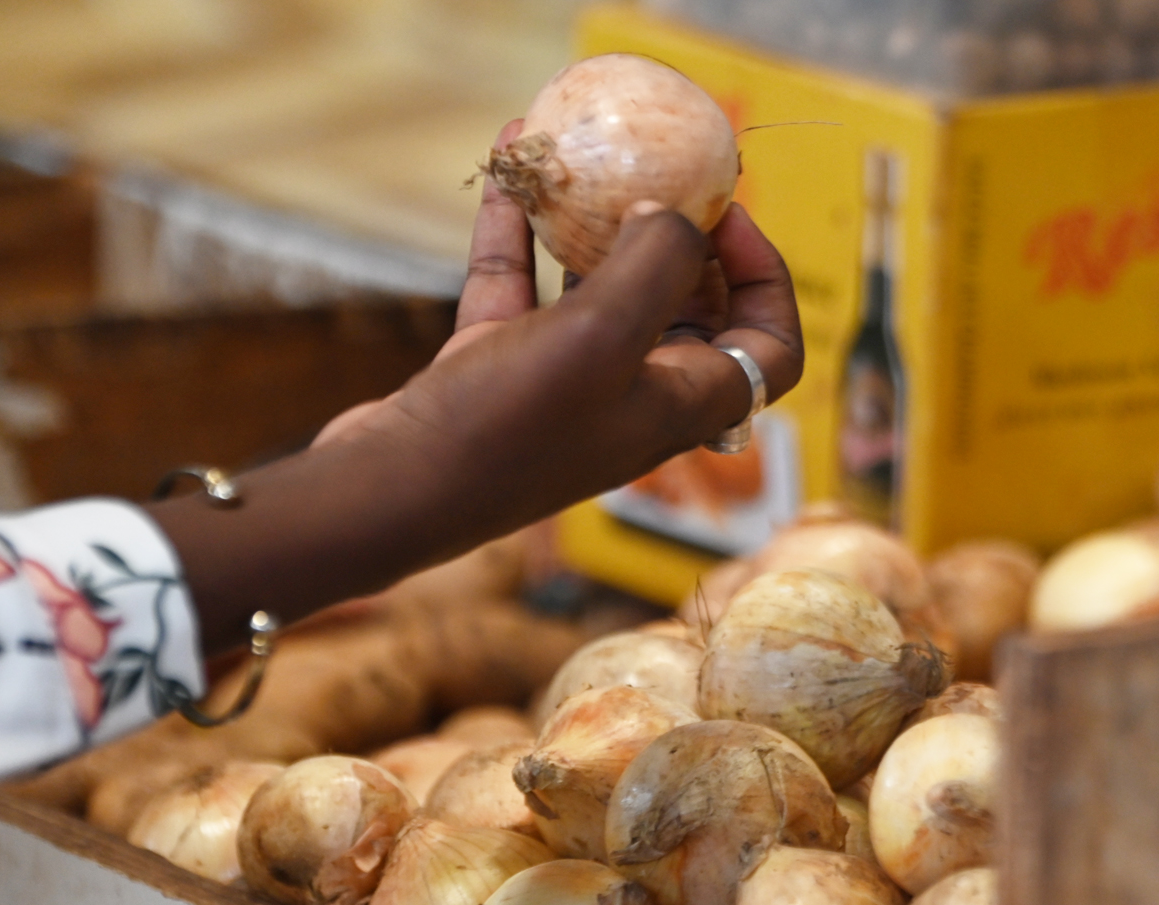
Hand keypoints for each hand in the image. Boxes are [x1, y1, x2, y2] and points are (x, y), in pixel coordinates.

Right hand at [152, 119, 801, 654]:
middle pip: (691, 314)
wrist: (388, 493)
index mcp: (681, 405)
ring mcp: (564, 387)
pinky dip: (519, 232)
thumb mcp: (602, 333)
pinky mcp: (497, 371)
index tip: (728, 218)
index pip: (770, 352)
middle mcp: (633, 399)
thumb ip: (656, 263)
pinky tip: (503, 167)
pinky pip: (522, 289)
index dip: (768, 282)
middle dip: (683, 241)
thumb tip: (676, 215)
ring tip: (583, 156)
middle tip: (660, 177)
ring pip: (600, 293)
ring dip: (594, 225)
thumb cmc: (508, 425)